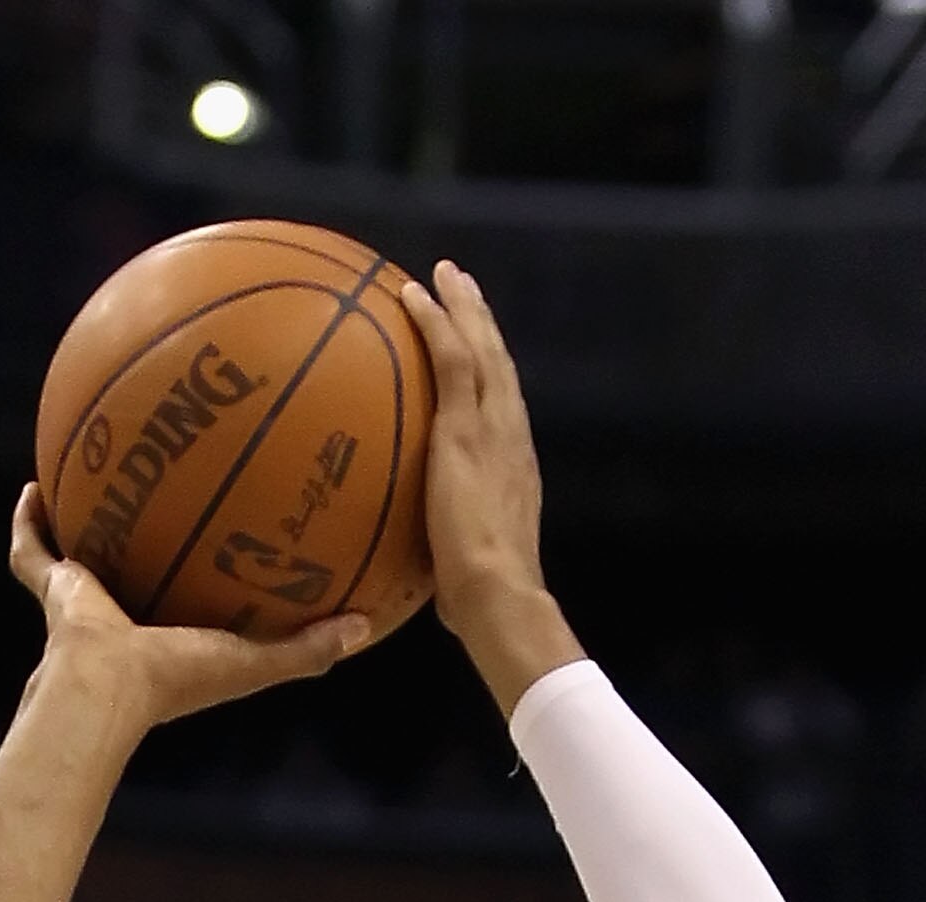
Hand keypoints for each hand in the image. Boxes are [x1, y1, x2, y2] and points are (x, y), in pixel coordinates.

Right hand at [9, 485, 368, 735]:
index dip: (205, 578)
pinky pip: (32, 551)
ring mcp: (84, 606)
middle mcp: (126, 621)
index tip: (224, 545)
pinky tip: (36, 484)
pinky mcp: (52, 591)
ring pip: (77, 560)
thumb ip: (306, 648)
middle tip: (159, 498)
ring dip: (81, 525)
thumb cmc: (177, 681)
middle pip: (135, 573)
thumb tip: (365, 626)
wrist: (104, 689)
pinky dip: (30, 522)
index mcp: (171, 638)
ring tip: (89, 480)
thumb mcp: (253, 662)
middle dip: (143, 543)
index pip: (190, 603)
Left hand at [399, 263, 582, 712]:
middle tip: (465, 289)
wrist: (497, 592)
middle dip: (484, 324)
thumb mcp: (460, 574)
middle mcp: (512, 437)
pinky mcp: (468, 428)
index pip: (503, 410)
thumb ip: (443, 561)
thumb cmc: (480, 603)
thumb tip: (422, 587)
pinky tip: (411, 294)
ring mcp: (494, 427)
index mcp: (514, 468)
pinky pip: (450, 357)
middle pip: (500, 365)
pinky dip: (435, 321)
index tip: (478, 352)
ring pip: (481, 349)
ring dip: (463, 307)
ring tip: (445, 275)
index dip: (492, 376)